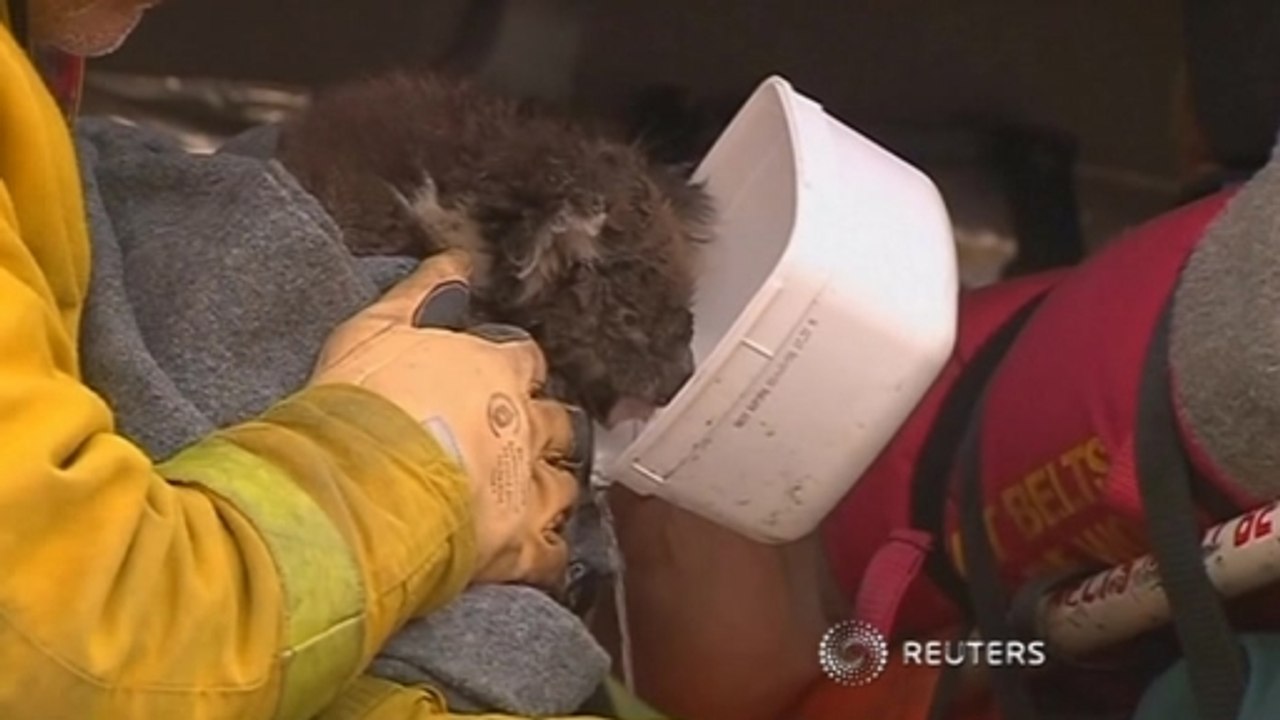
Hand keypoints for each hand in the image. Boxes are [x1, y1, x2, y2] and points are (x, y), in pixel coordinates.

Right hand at [309, 250, 590, 587]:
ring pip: (566, 486)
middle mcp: (525, 427)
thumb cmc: (362, 401)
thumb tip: (458, 259)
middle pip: (561, 423)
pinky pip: (552, 555)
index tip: (505, 379)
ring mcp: (527, 488)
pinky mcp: (518, 546)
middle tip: (527, 439)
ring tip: (539, 497)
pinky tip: (540, 556)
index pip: (527, 360)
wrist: (356, 483)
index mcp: (497, 371)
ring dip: (555, 488)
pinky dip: (549, 555)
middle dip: (549, 429)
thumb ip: (422, 292)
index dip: (517, 371)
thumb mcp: (378, 328)